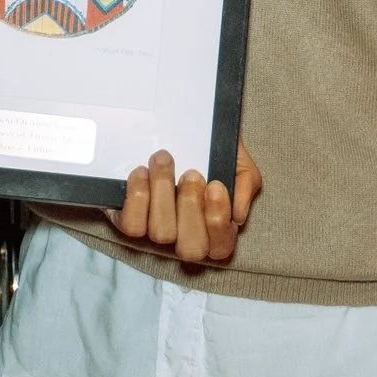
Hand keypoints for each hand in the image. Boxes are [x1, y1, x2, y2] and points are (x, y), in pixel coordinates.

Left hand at [103, 145, 260, 264]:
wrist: (183, 129)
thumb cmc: (212, 154)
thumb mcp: (239, 164)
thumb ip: (246, 185)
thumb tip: (237, 215)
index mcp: (215, 232)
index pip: (220, 248)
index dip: (217, 221)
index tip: (215, 185)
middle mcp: (186, 239)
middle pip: (190, 248)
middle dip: (191, 207)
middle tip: (191, 174)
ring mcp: (157, 232)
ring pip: (161, 233)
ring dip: (163, 193)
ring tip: (164, 161)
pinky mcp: (130, 220)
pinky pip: (132, 225)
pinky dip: (137, 197)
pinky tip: (142, 173)